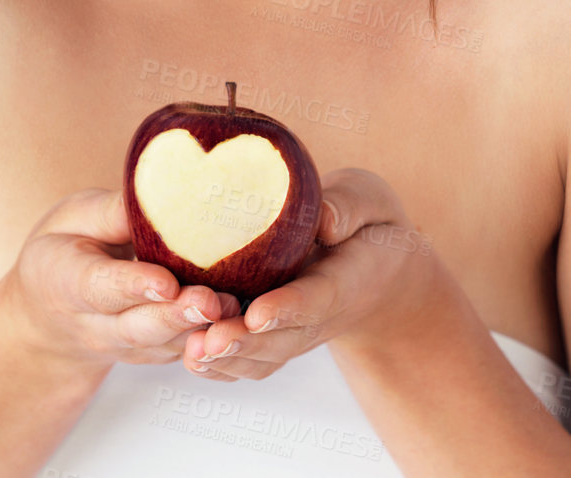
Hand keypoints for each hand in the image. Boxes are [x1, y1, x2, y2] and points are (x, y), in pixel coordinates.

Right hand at [0, 186, 240, 375]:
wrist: (49, 311)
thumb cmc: (66, 247)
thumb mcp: (74, 217)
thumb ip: (112, 212)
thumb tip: (161, 194)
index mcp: (66, 281)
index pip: (100, 287)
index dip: (134, 286)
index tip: (166, 282)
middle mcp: (93, 324)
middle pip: (136, 327)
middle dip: (174, 316)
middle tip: (208, 302)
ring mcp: (121, 346)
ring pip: (160, 345)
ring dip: (196, 330)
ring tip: (229, 310)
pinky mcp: (149, 353)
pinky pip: (176, 351)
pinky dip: (204, 342)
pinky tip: (234, 322)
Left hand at [179, 167, 441, 380]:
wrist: (379, 270)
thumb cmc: (368, 226)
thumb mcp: (370, 203)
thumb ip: (350, 208)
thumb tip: (326, 220)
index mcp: (343, 280)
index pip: (315, 299)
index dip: (287, 309)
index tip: (258, 313)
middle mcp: (317, 316)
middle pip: (281, 339)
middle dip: (245, 343)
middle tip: (210, 341)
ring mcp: (296, 333)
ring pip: (262, 357)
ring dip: (228, 359)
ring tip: (192, 353)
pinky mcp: (277, 337)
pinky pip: (251, 361)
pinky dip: (223, 367)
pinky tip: (191, 360)